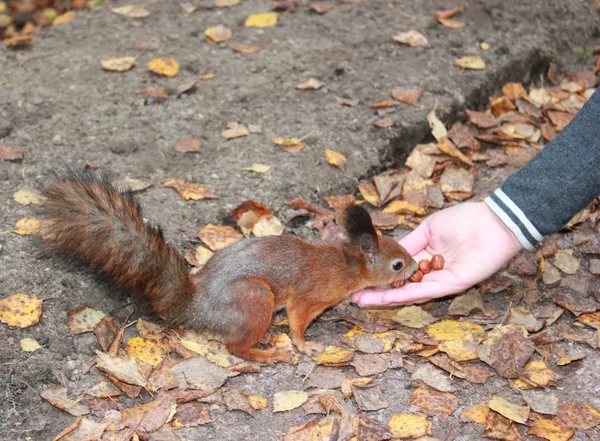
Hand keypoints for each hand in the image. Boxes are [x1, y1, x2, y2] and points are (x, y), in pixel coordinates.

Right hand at [351, 202, 522, 305]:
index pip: (398, 270)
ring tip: (360, 299)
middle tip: (353, 295)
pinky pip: (421, 292)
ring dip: (383, 297)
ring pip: (406, 293)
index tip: (359, 276)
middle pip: (399, 286)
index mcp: (425, 256)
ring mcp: (439, 281)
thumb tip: (388, 252)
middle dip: (375, 291)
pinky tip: (382, 297)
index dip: (380, 274)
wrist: (492, 223)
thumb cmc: (464, 220)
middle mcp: (430, 272)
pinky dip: (401, 295)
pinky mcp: (449, 286)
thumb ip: (409, 243)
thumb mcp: (428, 228)